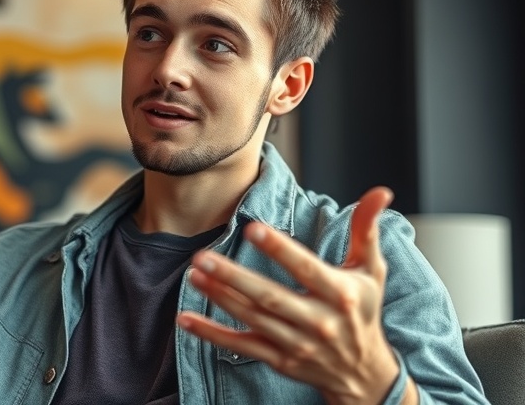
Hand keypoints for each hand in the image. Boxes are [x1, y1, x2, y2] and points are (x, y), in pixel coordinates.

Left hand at [177, 186, 414, 403]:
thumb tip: (380, 192)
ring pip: (252, 318)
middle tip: (202, 255)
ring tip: (194, 274)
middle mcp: (318, 321)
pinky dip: (212, 334)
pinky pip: (241, 346)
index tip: (252, 228)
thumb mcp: (372, 270)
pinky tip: (186, 319)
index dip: (279, 249)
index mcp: (340, 294)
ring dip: (220, 296)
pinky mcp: (280, 360)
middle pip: (270, 296)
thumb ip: (367, 230)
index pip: (306, 268)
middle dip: (234, 276)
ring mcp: (297, 344)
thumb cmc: (363, 312)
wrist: (365, 374)